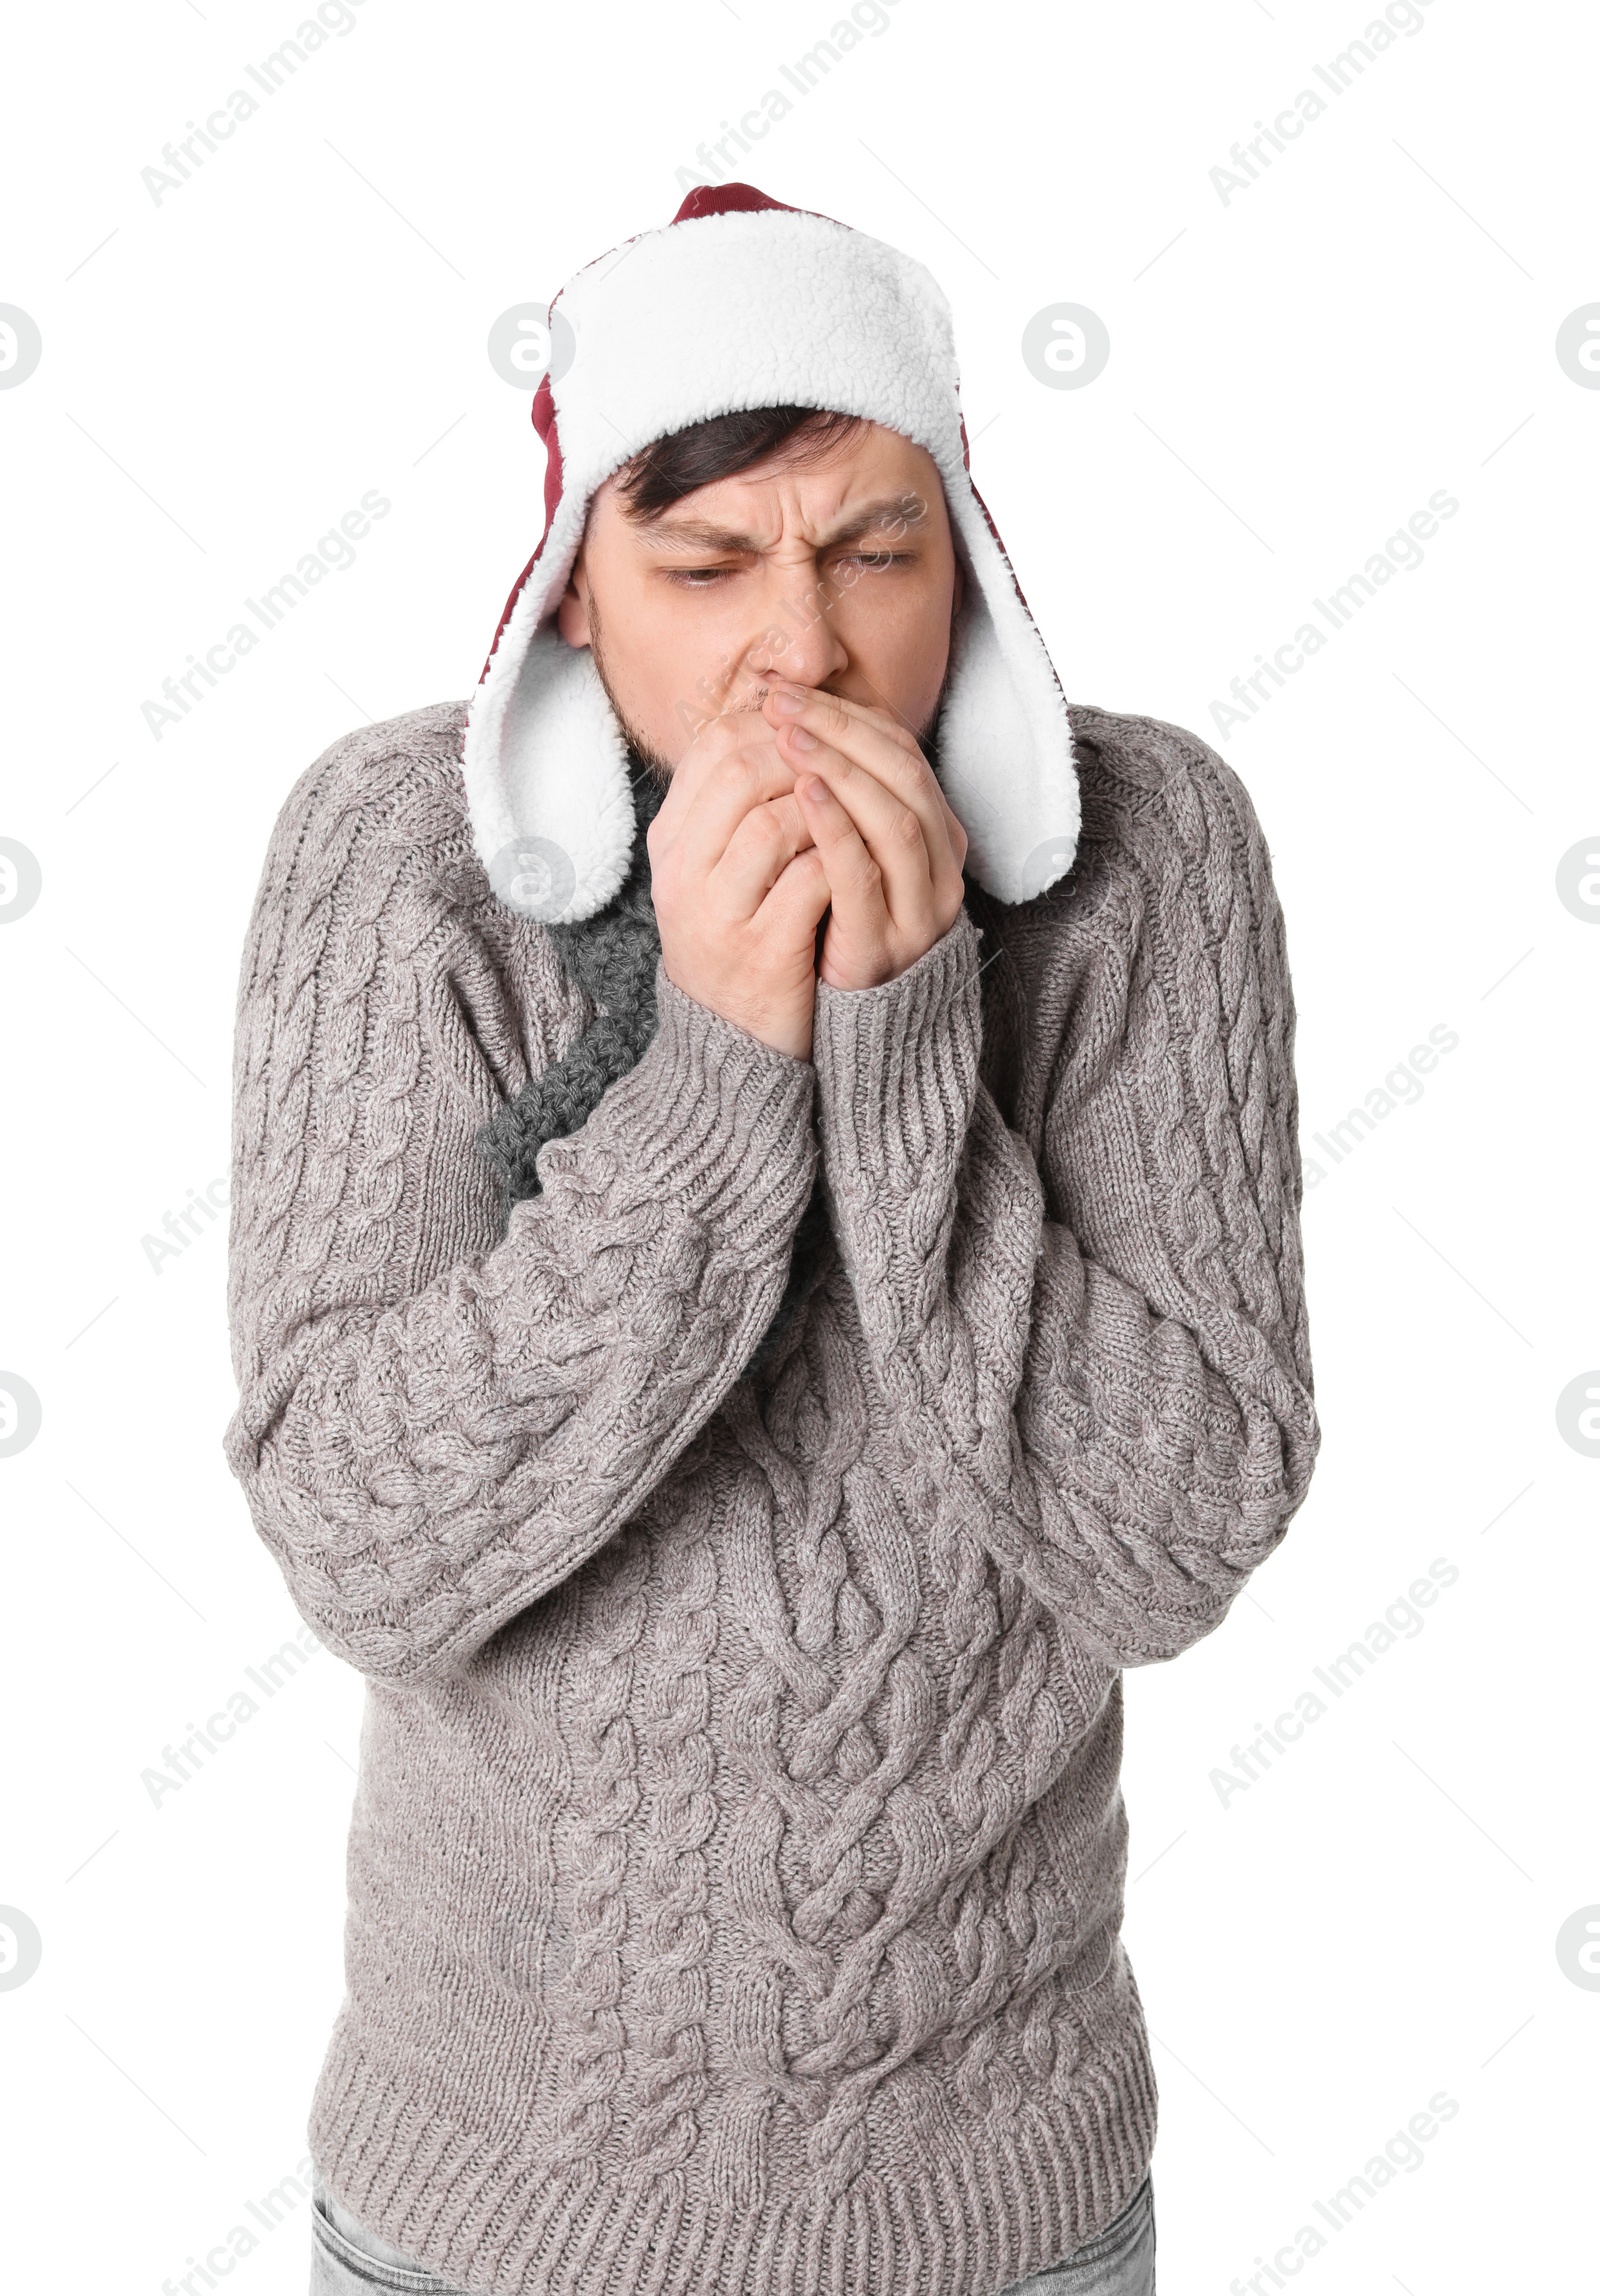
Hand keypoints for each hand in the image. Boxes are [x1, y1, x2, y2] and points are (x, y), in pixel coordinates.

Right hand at [647, 709, 831, 1058]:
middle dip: (804, 753)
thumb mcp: (720, 868)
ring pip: (771, 824)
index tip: (817, 728)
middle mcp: (683, 874)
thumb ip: (741, 804)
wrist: (733, 1039)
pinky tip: (860, 860)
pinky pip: (809, 883)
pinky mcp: (762, 953)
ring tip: (853, 809)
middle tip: (843, 761)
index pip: (713, 746)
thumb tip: (789, 723)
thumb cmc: (742, 937)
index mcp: (671, 844)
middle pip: (738, 772)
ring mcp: (719, 915)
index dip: (775, 724)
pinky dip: (840, 860)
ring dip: (825, 807)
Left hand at [760, 684, 968, 989]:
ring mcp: (919, 906)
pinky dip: (835, 827)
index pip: (900, 752)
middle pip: (902, 775)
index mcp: (936, 833)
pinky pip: (865, 874)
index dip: (848, 715)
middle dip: (840, 730)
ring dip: (839, 769)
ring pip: (895, 818)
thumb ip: (836, 797)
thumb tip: (788, 719)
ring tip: (788, 736)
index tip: (790, 691)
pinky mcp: (885, 942)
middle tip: (783, 702)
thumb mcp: (847, 853)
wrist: (851, 1023)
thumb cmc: (837, 925)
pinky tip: (800, 794)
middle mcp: (940, 865)